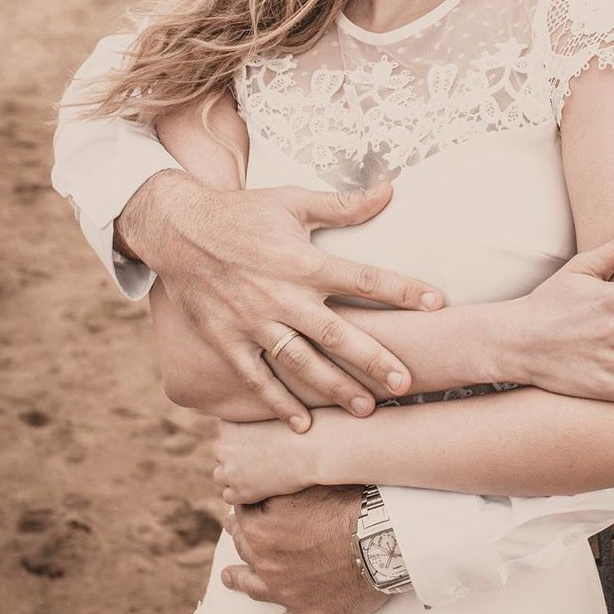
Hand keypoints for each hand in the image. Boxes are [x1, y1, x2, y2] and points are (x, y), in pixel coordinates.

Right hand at [120, 171, 442, 427]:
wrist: (178, 228)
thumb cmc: (242, 213)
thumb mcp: (292, 201)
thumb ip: (343, 203)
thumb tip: (390, 190)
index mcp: (303, 261)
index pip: (364, 277)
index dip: (402, 289)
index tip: (436, 302)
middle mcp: (282, 297)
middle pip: (337, 334)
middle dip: (373, 360)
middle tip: (406, 382)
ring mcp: (253, 323)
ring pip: (301, 363)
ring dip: (334, 388)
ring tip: (366, 409)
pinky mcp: (227, 340)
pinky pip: (256, 378)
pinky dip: (278, 402)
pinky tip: (301, 423)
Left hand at [215, 419, 323, 504]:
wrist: (313, 447)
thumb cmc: (300, 424)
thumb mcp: (273, 410)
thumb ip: (257, 417)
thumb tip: (252, 428)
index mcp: (228, 424)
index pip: (225, 432)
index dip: (242, 435)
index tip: (259, 438)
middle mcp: (223, 446)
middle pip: (222, 452)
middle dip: (237, 455)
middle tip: (260, 456)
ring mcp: (229, 471)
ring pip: (223, 475)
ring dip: (238, 475)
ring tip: (261, 472)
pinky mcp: (239, 492)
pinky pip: (230, 496)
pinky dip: (242, 493)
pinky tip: (261, 486)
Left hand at [220, 487, 387, 613]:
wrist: (380, 539)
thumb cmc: (348, 503)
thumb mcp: (308, 482)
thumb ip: (281, 484)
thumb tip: (267, 478)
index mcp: (261, 528)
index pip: (242, 513)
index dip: (243, 506)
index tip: (241, 504)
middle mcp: (265, 562)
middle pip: (244, 547)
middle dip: (238, 537)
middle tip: (233, 533)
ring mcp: (284, 592)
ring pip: (252, 587)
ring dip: (238, 581)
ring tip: (228, 578)